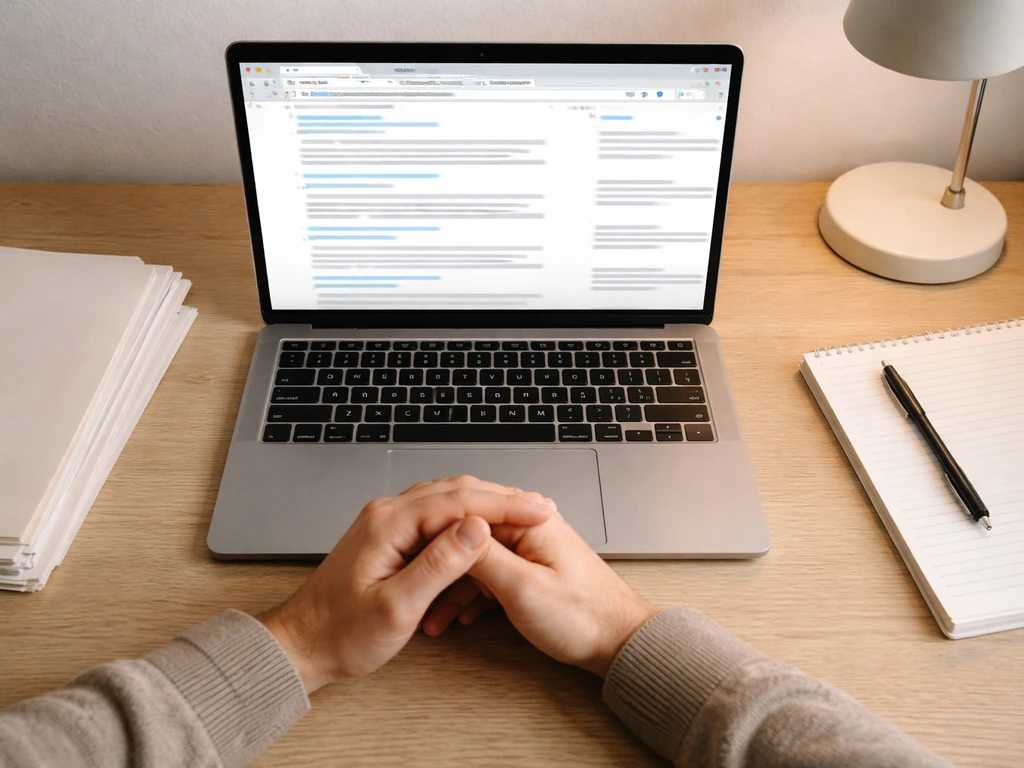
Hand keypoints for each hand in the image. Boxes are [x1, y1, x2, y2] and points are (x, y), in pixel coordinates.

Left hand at [258, 476, 554, 692]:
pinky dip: (465, 518)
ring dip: (486, 505)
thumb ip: (437, 566)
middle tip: (541, 508)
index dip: (505, 504)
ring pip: (446, 500)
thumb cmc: (342, 634)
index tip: (539, 510)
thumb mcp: (395, 608)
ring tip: (522, 514)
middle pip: (455, 491)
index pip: (459, 501)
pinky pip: (434, 515)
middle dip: (502, 497)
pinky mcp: (389, 536)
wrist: (303, 645)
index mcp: (389, 524)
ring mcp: (387, 522)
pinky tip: (485, 529)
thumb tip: (476, 529)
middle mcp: (387, 513)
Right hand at [424, 509, 658, 678]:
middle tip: (412, 583)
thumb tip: (451, 530)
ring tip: (432, 616)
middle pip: (466, 533)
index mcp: (530, 519)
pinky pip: (487, 573)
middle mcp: (527, 525)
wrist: (617, 643)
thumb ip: (484, 558)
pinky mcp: (526, 566)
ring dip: (450, 587)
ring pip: (473, 557)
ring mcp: (526, 546)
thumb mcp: (524, 590)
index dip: (434, 532)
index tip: (408, 552)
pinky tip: (455, 617)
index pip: (468, 509)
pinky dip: (468, 595)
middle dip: (438, 562)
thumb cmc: (582, 618)